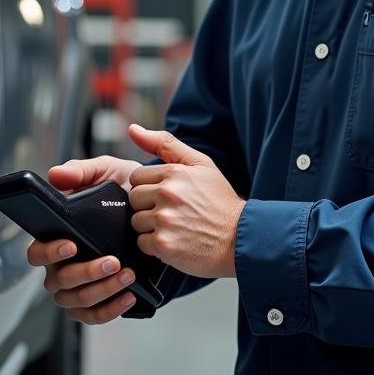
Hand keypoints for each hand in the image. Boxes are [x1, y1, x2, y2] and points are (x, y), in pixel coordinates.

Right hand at [26, 154, 141, 323]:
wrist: (155, 210)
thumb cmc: (122, 191)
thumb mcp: (106, 172)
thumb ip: (81, 171)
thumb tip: (56, 175)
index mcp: (57, 236)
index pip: (37, 252)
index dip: (49, 252)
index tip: (71, 244)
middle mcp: (63, 265)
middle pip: (58, 281)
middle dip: (85, 273)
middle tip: (112, 261)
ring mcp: (78, 286)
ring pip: (77, 300)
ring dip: (101, 290)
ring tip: (127, 275)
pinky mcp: (98, 301)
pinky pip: (95, 315)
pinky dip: (111, 308)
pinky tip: (128, 294)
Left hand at [127, 125, 244, 278]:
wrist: (240, 238)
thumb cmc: (220, 201)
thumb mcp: (200, 164)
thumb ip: (165, 144)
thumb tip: (133, 129)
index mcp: (175, 173)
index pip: (137, 177)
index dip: (150, 187)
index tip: (168, 196)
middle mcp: (168, 194)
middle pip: (134, 199)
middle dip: (148, 206)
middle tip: (172, 212)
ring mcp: (165, 220)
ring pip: (136, 221)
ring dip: (151, 226)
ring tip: (175, 227)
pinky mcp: (164, 245)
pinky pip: (142, 243)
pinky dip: (155, 245)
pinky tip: (175, 241)